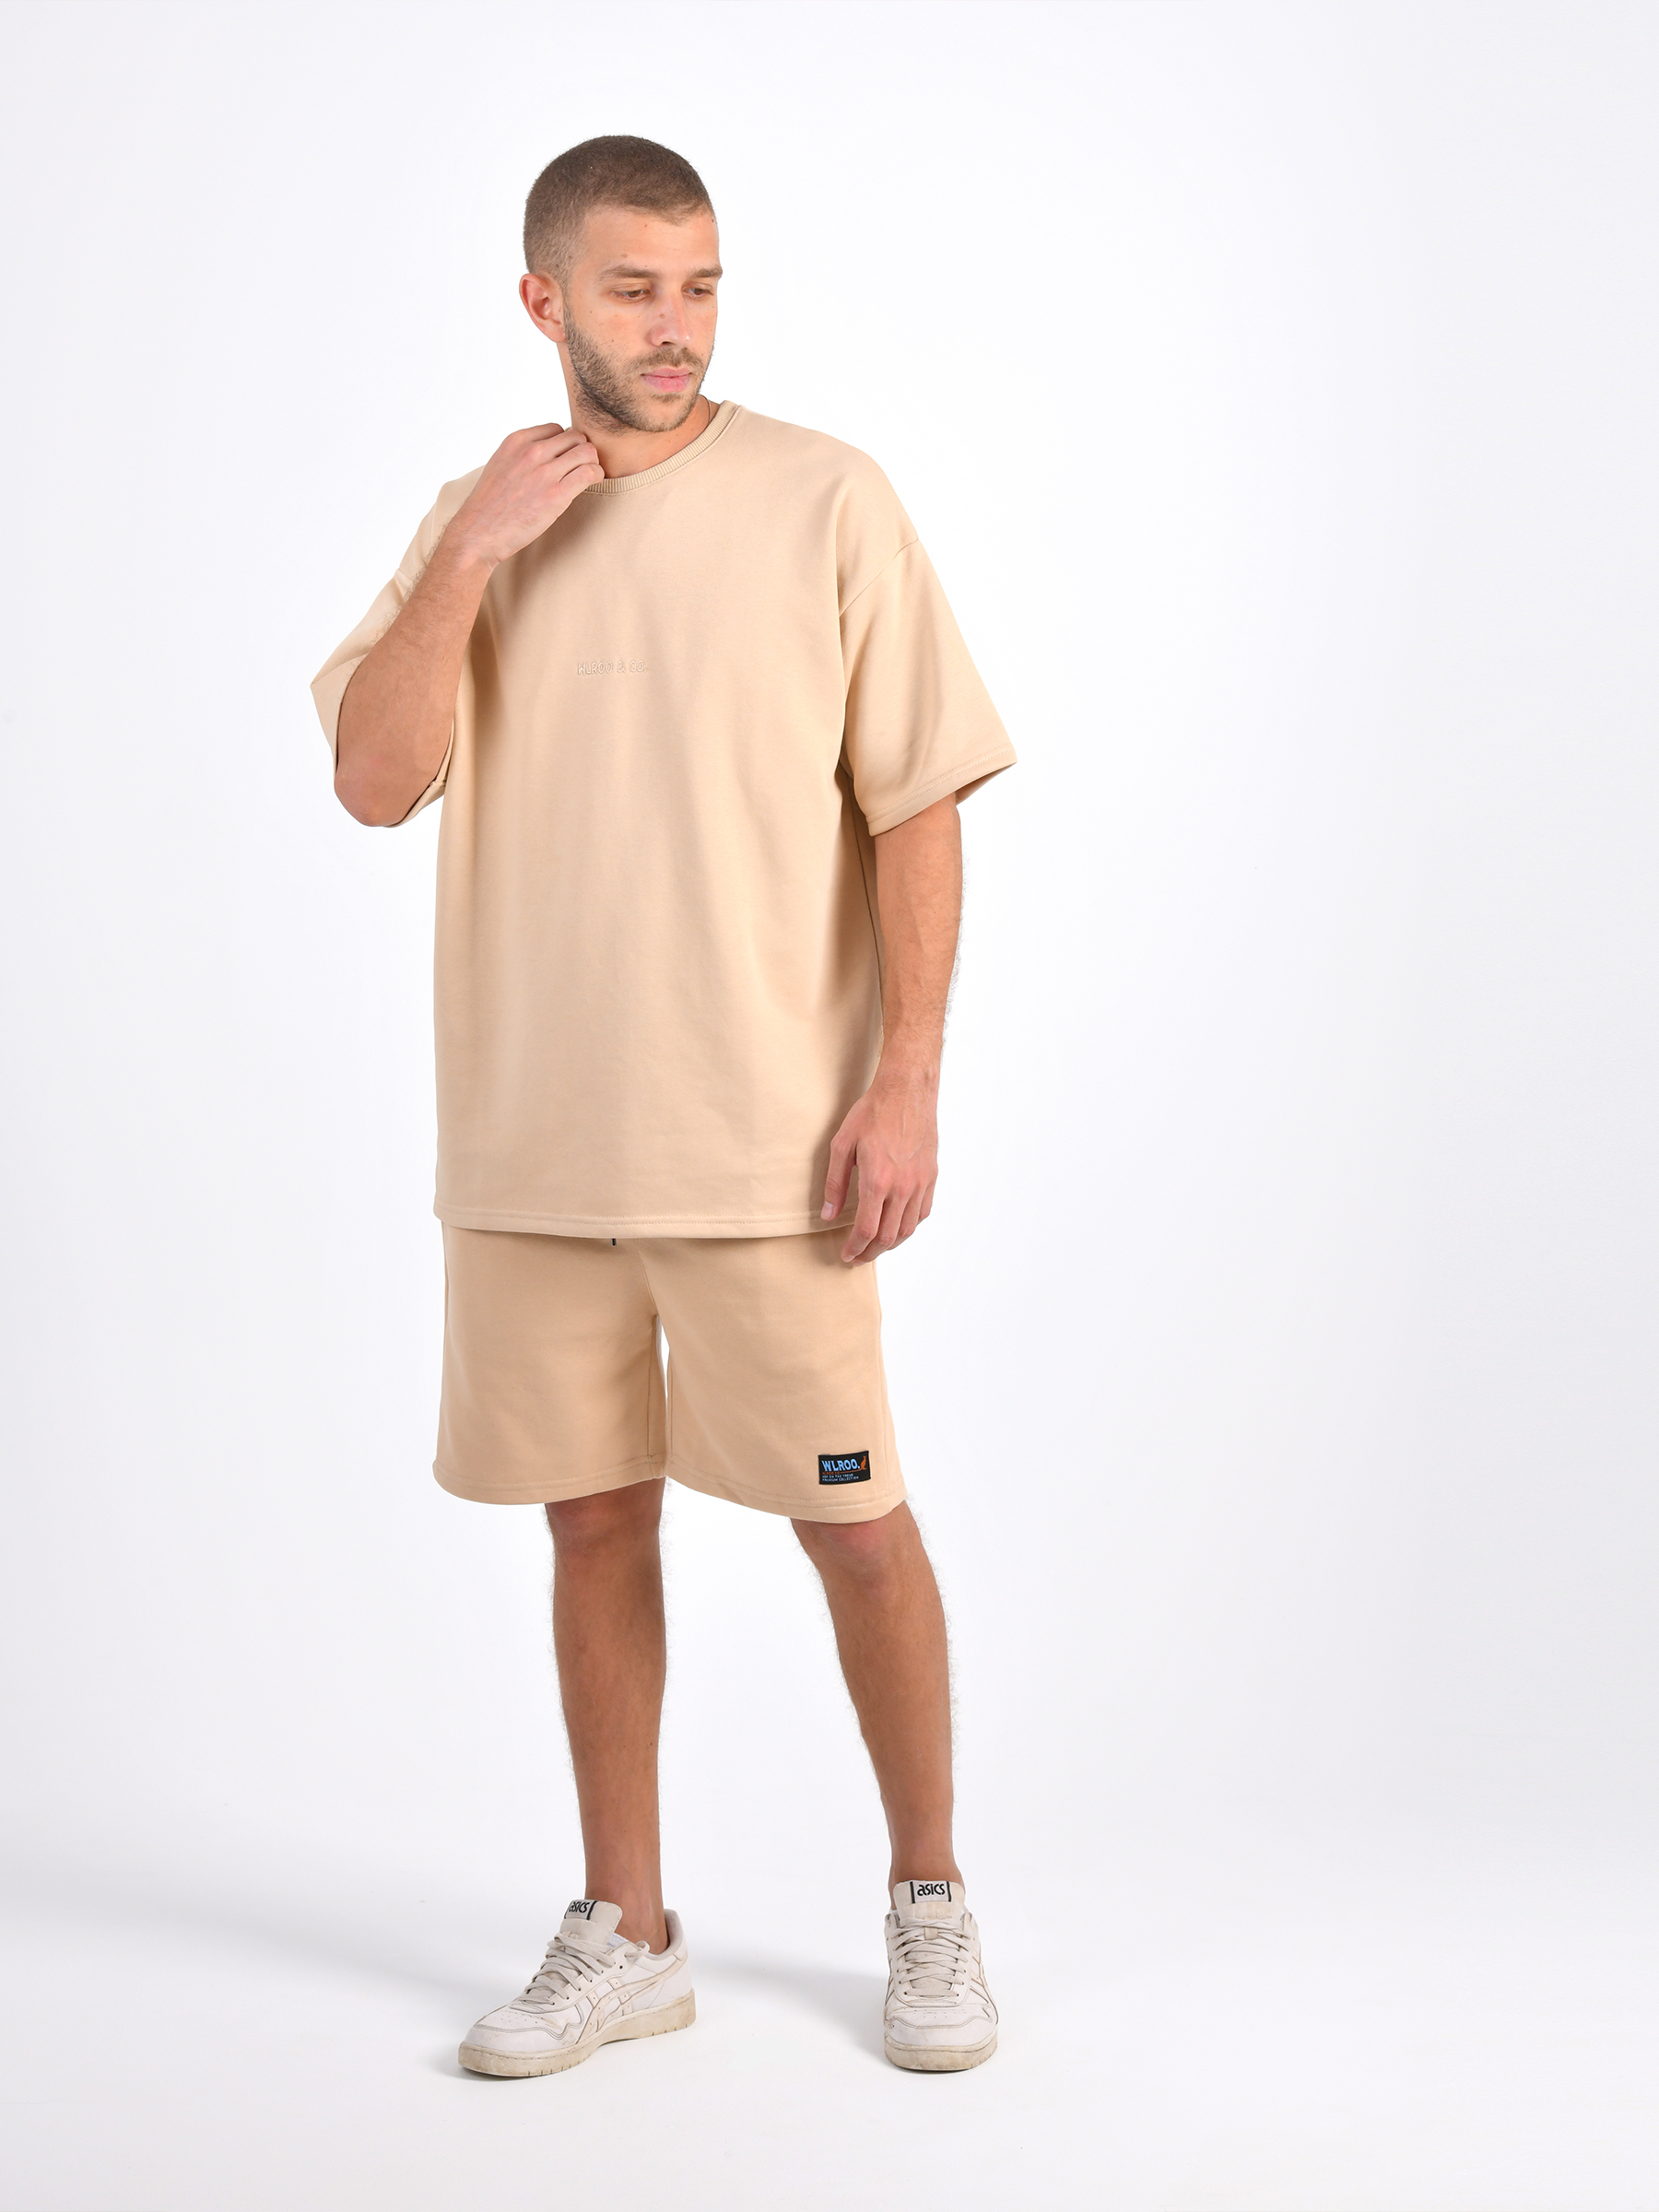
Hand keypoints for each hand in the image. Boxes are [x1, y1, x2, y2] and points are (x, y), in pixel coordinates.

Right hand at [444, 424, 603, 567]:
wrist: (478, 533)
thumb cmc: (489, 505)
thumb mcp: (500, 465)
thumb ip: (521, 454)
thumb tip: (546, 452)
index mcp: (516, 441)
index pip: (555, 428)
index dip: (564, 443)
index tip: (564, 459)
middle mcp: (531, 452)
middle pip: (574, 437)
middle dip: (581, 450)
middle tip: (581, 467)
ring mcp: (544, 472)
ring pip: (586, 452)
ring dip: (592, 462)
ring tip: (588, 475)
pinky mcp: (556, 495)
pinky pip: (589, 473)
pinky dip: (597, 475)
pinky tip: (592, 482)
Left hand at [820, 1065, 939, 1263]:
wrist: (907, 1090)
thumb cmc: (873, 1112)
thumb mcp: (842, 1144)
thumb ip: (835, 1183)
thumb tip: (829, 1214)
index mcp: (877, 1180)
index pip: (867, 1230)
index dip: (855, 1248)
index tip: (846, 1255)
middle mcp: (902, 1186)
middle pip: (888, 1236)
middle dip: (871, 1252)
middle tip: (858, 1256)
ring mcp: (920, 1182)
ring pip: (908, 1228)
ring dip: (891, 1243)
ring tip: (876, 1246)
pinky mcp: (931, 1175)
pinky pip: (923, 1211)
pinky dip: (910, 1226)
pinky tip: (898, 1225)